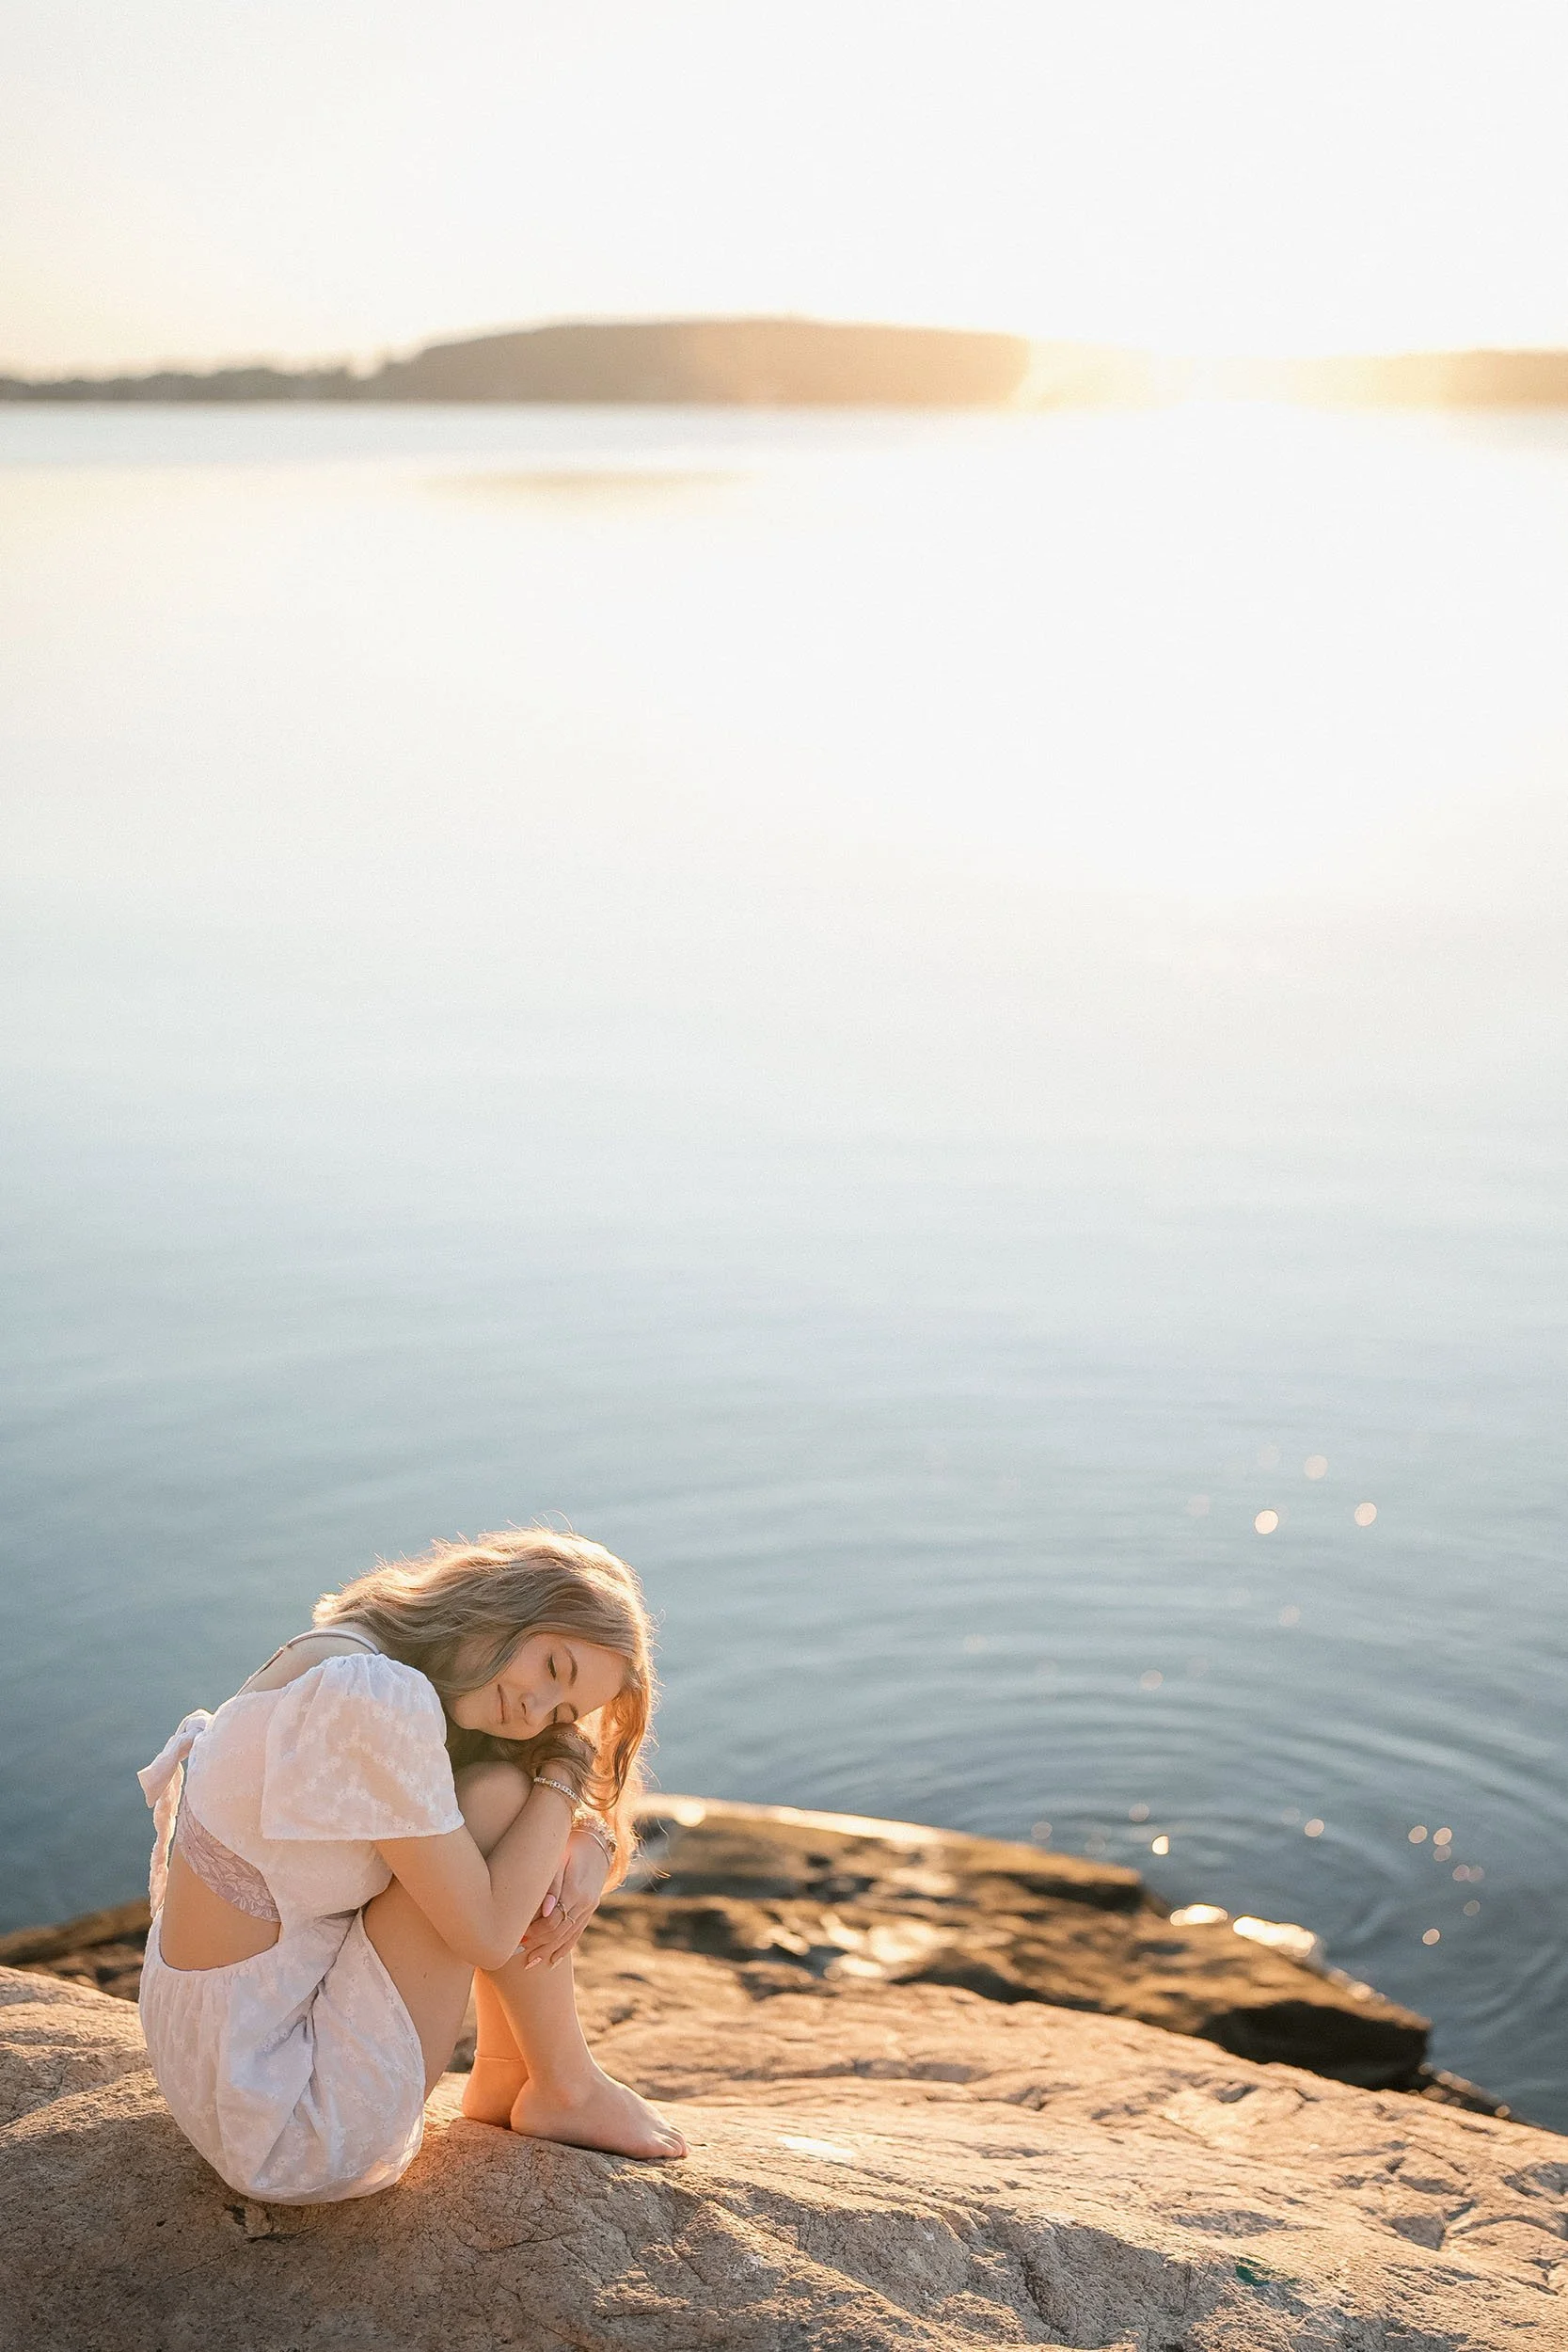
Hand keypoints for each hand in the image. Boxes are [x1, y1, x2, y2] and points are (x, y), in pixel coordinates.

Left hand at [520, 1827, 611, 1968]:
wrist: (596, 1841)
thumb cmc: (570, 1844)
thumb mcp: (559, 1856)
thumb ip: (552, 1883)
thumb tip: (545, 1911)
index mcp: (575, 1890)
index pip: (552, 1921)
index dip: (534, 1931)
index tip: (517, 1935)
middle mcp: (585, 1902)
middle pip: (559, 1932)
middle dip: (537, 1944)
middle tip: (517, 1953)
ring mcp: (589, 1907)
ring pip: (568, 1937)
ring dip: (548, 1951)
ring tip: (530, 1963)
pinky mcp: (589, 1909)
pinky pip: (577, 1933)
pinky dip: (564, 1948)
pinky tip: (552, 1961)